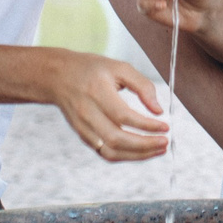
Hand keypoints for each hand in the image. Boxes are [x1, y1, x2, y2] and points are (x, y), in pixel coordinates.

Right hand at [47, 53, 171, 161]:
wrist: (58, 77)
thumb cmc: (92, 69)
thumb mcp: (119, 67)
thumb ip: (142, 86)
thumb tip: (158, 110)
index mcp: (97, 91)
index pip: (123, 116)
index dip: (146, 125)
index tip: (165, 126)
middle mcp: (87, 112)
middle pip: (117, 139)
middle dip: (145, 145)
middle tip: (164, 142)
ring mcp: (83, 127)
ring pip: (110, 152)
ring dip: (137, 155)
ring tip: (157, 149)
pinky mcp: (83, 136)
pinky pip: (105, 153)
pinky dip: (125, 155)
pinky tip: (141, 150)